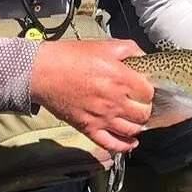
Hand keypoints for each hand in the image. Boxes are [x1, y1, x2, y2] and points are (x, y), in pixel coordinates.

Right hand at [31, 38, 153, 154]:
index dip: (149, 91)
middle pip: (143, 114)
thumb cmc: (71, 57)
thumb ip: (130, 50)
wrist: (43, 72)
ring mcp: (102, 117)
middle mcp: (114, 101)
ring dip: (138, 127)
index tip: (144, 89)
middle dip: (145, 109)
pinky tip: (131, 142)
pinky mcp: (88, 128)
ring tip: (136, 121)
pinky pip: (111, 144)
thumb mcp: (105, 45)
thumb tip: (145, 59)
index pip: (149, 93)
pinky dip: (124, 146)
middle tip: (141, 105)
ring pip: (131, 131)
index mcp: (121, 78)